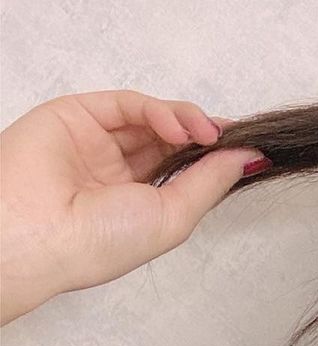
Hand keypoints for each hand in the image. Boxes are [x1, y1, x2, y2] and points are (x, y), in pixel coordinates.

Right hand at [0, 89, 268, 323]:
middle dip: (205, 137)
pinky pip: (127, 104)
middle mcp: (117, 173)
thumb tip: (251, 158)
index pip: (182, 171)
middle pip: (171, 141)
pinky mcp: (78, 114)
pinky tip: (181, 126)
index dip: (212, 158)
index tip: (245, 151)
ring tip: (208, 133)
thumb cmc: (101, 241)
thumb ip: (210, 183)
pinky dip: (160, 110)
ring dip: (187, 121)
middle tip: (230, 138)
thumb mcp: (174, 217)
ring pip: (153, 118)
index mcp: (137, 205)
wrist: (39, 230)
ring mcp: (97, 142)